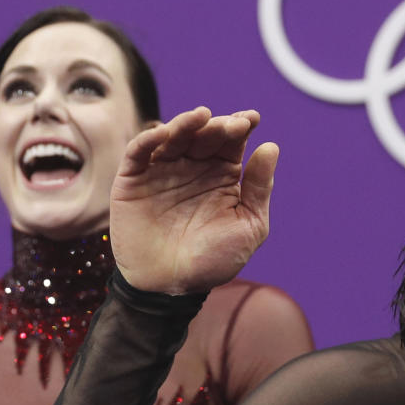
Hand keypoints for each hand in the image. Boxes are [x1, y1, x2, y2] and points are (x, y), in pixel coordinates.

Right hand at [110, 107, 276, 293]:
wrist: (171, 287)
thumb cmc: (214, 260)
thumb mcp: (249, 226)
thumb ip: (260, 188)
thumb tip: (271, 147)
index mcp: (222, 176)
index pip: (232, 142)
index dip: (242, 126)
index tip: (252, 119)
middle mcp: (193, 168)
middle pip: (205, 135)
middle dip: (218, 126)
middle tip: (230, 125)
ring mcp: (162, 171)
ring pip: (173, 137)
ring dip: (187, 123)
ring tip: (202, 116)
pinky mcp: (133, 180)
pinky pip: (138, 152)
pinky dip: (149, 139)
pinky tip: (164, 133)